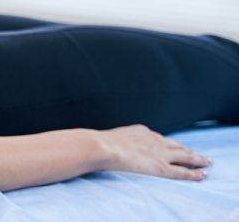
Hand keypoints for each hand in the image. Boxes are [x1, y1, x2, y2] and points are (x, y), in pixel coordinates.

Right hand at [96, 125, 211, 180]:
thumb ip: (113, 140)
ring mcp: (160, 153)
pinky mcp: (161, 167)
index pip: (160, 139)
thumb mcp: (108, 136)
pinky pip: (183, 171)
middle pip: (177, 145)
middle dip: (189, 150)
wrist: (101, 146)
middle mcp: (154, 140)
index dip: (170, 144)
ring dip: (198, 159)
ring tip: (207, 162)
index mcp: (141, 131)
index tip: (175, 147)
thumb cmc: (98, 143)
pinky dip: (195, 172)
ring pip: (186, 156)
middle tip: (199, 154)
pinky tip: (203, 174)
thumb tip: (101, 143)